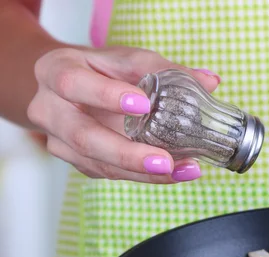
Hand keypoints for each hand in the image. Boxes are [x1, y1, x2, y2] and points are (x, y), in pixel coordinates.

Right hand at [27, 46, 220, 182]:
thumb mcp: (127, 59)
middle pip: (84, 137)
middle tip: (166, 160)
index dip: (106, 95)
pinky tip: (174, 173)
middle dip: (127, 153)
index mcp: (56, 71)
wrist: (69, 87)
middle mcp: (49, 110)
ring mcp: (60, 141)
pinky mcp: (78, 162)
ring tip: (183, 170)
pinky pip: (110, 174)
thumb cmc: (101, 70)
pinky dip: (144, 176)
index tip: (143, 105)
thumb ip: (165, 69)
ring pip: (98, 164)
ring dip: (143, 173)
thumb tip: (210, 81)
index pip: (74, 83)